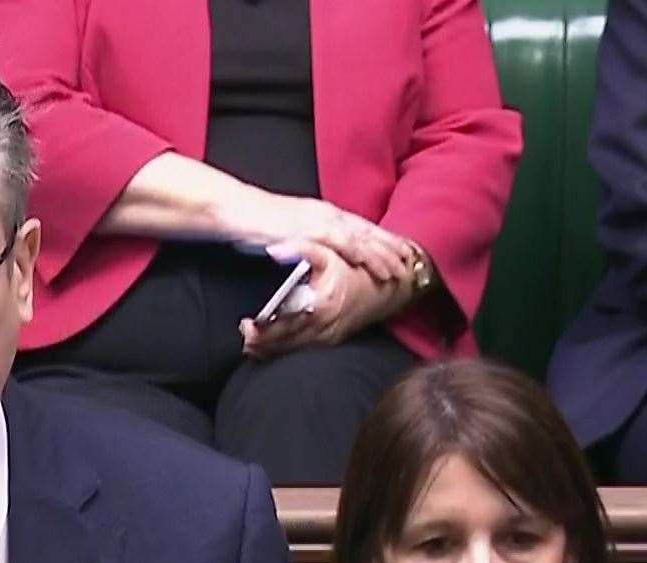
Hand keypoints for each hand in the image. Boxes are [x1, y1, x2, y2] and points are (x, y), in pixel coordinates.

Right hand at [216, 188, 415, 284]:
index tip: (401, 252)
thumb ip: (304, 240)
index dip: (383, 241)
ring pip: (361, 238)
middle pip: (368, 231)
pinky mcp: (308, 229)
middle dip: (392, 247)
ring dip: (383, 254)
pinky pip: (340, 243)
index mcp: (323, 213)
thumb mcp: (287, 231)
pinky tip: (372, 264)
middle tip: (413, 262)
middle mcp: (326, 213)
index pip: (360, 227)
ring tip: (399, 270)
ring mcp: (319, 219)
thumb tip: (313, 255)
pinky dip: (359, 253)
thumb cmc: (254, 221)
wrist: (233, 208)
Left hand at [238, 240, 416, 359]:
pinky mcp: (331, 342)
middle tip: (242, 336)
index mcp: (321, 306)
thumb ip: (301, 248)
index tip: (244, 324)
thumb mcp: (330, 251)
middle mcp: (324, 327)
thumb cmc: (355, 267)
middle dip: (260, 343)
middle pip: (283, 343)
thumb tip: (273, 249)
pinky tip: (270, 347)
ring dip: (269, 349)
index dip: (261, 329)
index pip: (282, 324)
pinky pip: (303, 350)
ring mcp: (328, 337)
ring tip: (250, 344)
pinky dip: (284, 349)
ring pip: (292, 350)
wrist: (388, 286)